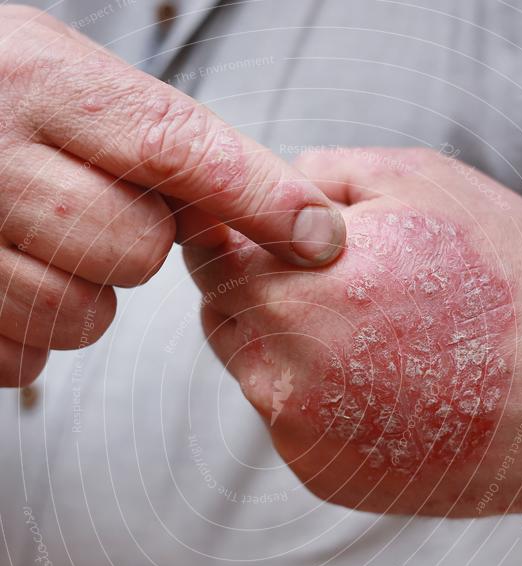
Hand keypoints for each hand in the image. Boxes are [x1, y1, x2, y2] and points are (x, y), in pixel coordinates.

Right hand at [0, 5, 344, 386]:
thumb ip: (153, 134)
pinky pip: (30, 357)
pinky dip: (32, 332)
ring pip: (86, 314)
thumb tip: (273, 205)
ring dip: (82, 291)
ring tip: (38, 242)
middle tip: (91, 209)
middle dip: (134, 243)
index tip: (318, 236)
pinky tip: (4, 281)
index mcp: (42, 82)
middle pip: (138, 250)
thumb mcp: (63, 79)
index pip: (178, 147)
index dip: (260, 195)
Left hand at [184, 147, 521, 517]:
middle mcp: (286, 378)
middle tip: (326, 284)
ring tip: (366, 334)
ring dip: (286, 345)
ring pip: (254, 371)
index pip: (207, 261)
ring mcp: (301, 437)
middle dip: (256, 292)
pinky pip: (290, 419)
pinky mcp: (321, 475)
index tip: (249, 237)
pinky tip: (377, 382)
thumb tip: (267, 190)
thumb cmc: (511, 290)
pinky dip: (315, 396)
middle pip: (223, 319)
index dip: (228, 240)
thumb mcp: (421, 184)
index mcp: (297, 299)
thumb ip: (320, 175)